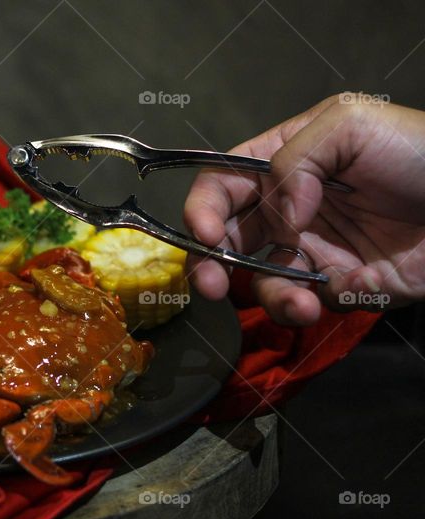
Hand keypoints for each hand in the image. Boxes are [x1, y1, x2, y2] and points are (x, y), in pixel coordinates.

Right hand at [183, 93, 424, 325]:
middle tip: (210, 286)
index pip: (222, 184)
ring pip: (262, 280)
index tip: (206, 234)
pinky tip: (350, 288)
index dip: (202, 208)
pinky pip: (313, 300)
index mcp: (283, 163)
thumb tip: (281, 218)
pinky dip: (322, 299)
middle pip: (226, 239)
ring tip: (302, 306)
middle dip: (209, 264)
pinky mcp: (342, 284)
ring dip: (272, 296)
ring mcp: (313, 250)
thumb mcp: (351, 124)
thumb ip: (297, 160)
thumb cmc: (417, 151)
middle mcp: (289, 209)